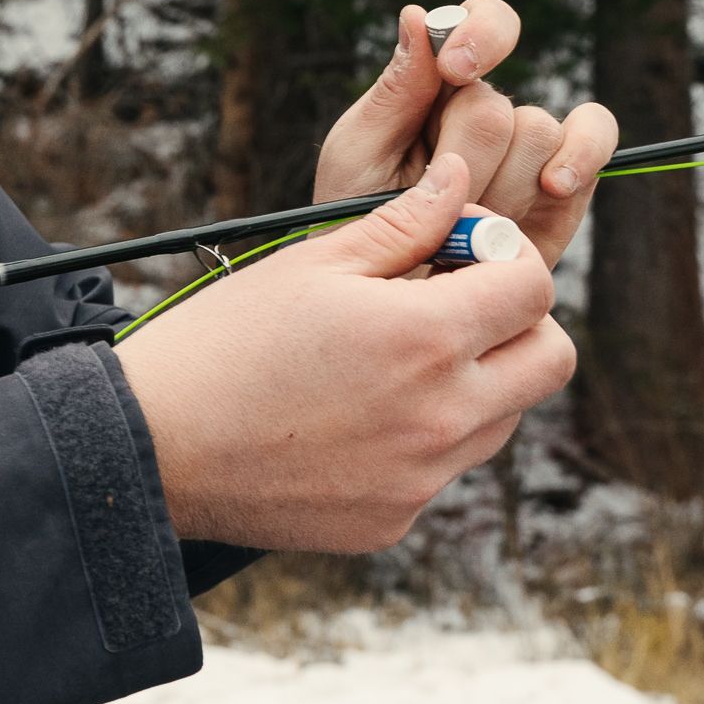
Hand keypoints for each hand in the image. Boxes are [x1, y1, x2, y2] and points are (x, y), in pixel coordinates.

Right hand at [117, 152, 574, 550]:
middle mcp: (442, 416)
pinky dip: (422, 438)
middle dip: (516, 321)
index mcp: (426, 338)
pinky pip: (444, 471)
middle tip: (449, 305)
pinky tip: (351, 418)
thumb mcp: (311, 261)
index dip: (504, 256)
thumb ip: (403, 222)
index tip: (457, 251)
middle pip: (550, 359)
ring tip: (390, 361)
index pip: (535, 286)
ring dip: (476, 380)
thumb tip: (461, 182)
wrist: (152, 446)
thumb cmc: (225, 340)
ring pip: (504, 418)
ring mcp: (422, 479)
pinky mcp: (393, 521)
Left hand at [314, 0, 617, 267]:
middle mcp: (489, 111)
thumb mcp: (359, 152)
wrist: (393, 300)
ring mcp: (529, 148)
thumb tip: (420, 15)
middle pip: (497, 108)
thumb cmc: (358, 222)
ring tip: (463, 224)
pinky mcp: (566, 187)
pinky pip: (594, 142)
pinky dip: (579, 159)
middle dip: (461, 162)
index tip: (454, 69)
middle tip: (432, 202)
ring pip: (538, 133)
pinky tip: (552, 186)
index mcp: (438, 87)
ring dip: (497, 187)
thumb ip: (396, 89)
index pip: (482, 25)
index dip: (479, 35)